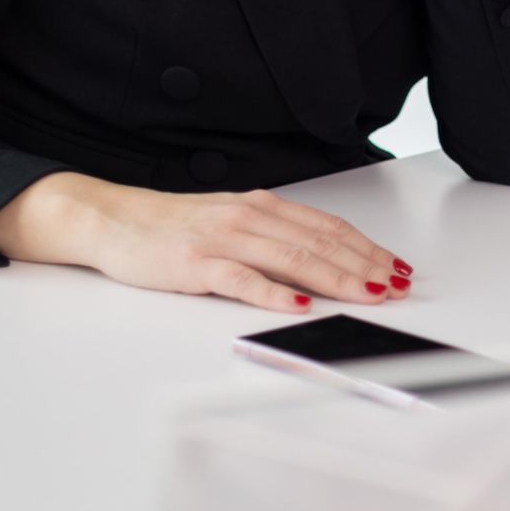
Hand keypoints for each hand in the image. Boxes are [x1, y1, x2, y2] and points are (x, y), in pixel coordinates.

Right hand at [0, 172, 413, 311]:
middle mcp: (248, 216)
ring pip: (291, 257)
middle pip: (318, 241)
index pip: (325, 226)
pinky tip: (297, 304)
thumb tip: (318, 259)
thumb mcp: (229, 221)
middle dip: (363, 263)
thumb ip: (270, 237)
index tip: (394, 264)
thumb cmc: (171, 225)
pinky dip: (273, 292)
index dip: (365, 246)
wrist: (112, 218)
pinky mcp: (196, 262)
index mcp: (260, 206)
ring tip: (367, 291)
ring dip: (335, 276)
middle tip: (396, 282)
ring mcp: (223, 238)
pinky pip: (241, 278)